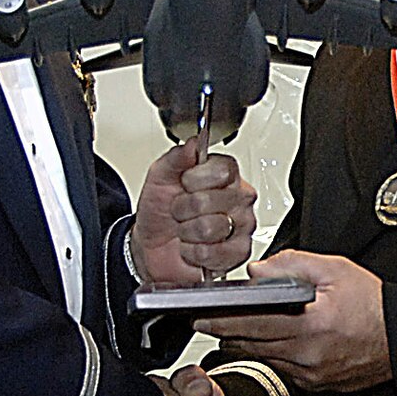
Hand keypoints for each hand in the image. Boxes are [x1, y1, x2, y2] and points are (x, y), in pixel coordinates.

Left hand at [130, 138, 255, 284]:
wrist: (153, 246)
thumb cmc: (161, 211)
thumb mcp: (160, 176)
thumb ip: (177, 156)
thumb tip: (194, 143)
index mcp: (225, 174)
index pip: (222, 170)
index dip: (195, 179)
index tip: (184, 184)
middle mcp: (239, 198)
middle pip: (212, 200)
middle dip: (184, 209)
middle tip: (181, 212)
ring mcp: (243, 226)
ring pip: (211, 228)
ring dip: (187, 233)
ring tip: (187, 231)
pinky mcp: (239, 252)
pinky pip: (213, 253)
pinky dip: (193, 253)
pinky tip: (194, 247)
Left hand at [196, 250, 389, 392]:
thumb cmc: (375, 304)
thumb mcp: (335, 270)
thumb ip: (292, 265)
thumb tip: (260, 271)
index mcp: (311, 325)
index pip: (252, 324)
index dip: (222, 321)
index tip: (202, 318)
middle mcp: (309, 355)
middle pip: (253, 346)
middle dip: (228, 334)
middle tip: (208, 324)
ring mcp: (313, 374)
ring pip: (267, 360)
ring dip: (250, 346)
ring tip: (236, 332)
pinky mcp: (318, 385)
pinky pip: (286, 371)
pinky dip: (275, 357)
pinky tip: (273, 344)